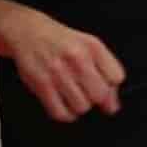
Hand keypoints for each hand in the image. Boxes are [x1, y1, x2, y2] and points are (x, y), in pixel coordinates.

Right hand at [3, 10, 124, 122]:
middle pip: (100, 95)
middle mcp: (77, 59)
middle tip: (87, 92)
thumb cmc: (62, 42)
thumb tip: (113, 103)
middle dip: (97, 99)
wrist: (29, 32)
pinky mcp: (41, 85)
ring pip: (82, 106)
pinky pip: (61, 113)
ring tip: (73, 96)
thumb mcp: (90, 46)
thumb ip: (106, 71)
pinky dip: (65, 114)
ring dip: (80, 106)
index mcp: (93, 47)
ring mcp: (58, 72)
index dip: (112, 85)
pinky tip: (64, 105)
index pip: (117, 77)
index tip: (104, 85)